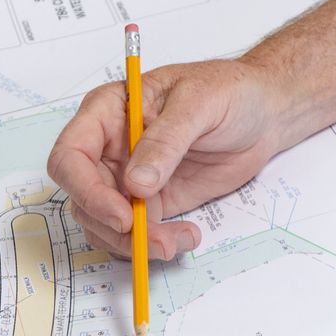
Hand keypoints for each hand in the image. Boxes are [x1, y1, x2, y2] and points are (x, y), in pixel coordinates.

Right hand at [47, 57, 290, 260]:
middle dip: (114, 227)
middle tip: (156, 241)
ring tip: (178, 240)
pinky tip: (187, 236)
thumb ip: (167, 140)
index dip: (86, 189)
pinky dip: (153, 244)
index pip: (71, 154)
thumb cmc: (230, 91)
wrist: (263, 112)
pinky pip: (134, 232)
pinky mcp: (149, 200)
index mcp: (108, 111)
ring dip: (134, 243)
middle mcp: (109, 146)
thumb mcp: (200, 103)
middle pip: (84, 198)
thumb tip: (136, 183)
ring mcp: (126, 176)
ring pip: (104, 223)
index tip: (121, 214)